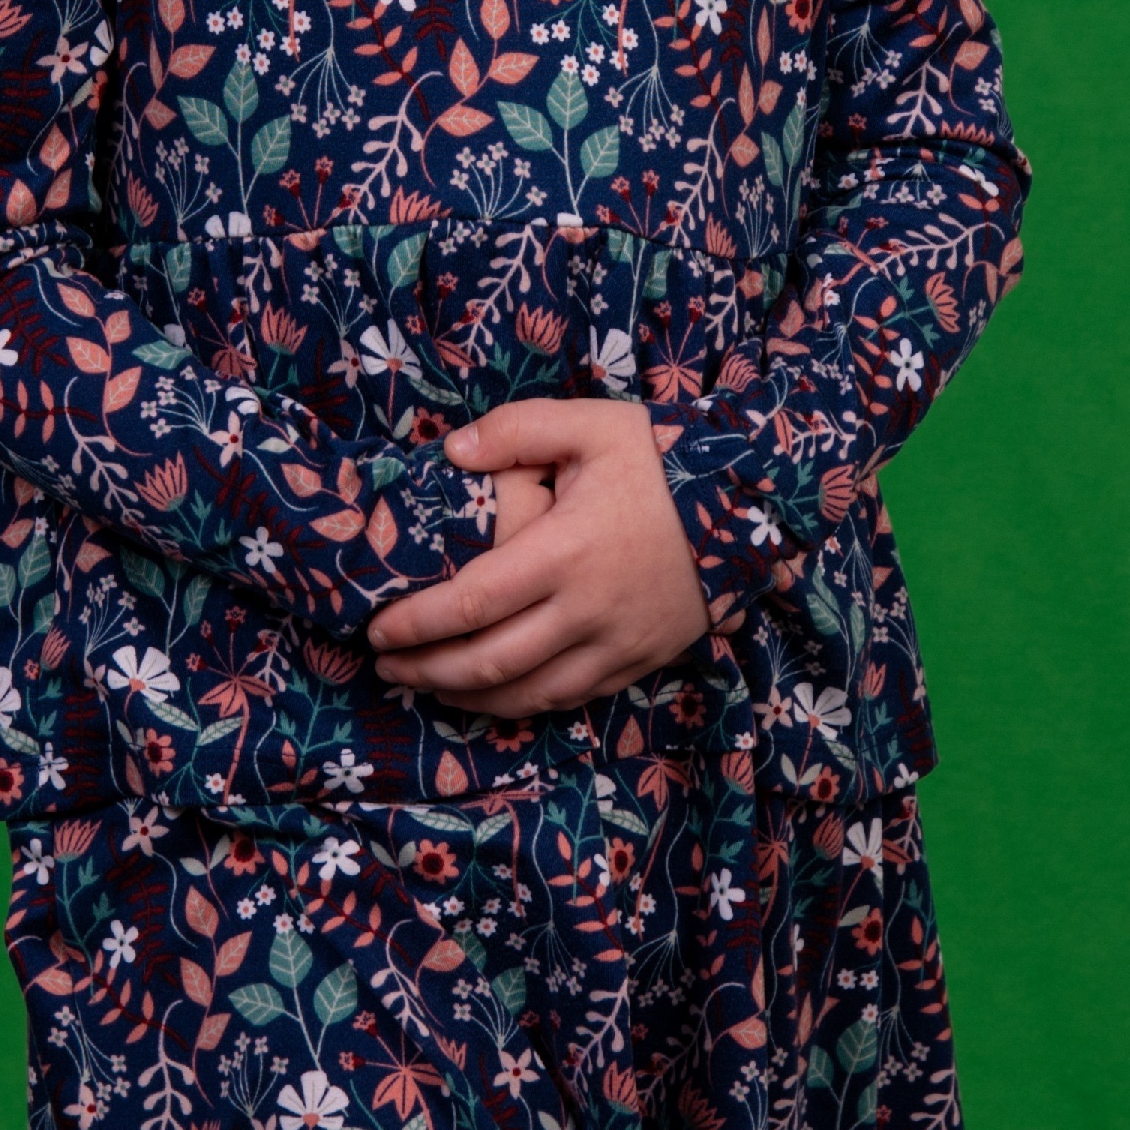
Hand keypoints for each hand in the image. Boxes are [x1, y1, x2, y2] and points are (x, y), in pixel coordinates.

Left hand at [370, 400, 710, 721]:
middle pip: (488, 661)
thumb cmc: (663, 462)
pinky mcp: (637, 662)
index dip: (417, 622)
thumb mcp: (592, 425)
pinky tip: (489, 696)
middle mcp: (586, 609)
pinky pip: (568, 698)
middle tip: (384, 666)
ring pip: (525, 693)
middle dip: (426, 669)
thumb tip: (452, 451)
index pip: (472, 601)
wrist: (751, 506)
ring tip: (423, 685)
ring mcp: (614, 644)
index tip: (378, 627)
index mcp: (565, 550)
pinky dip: (519, 704)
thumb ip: (518, 430)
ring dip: (465, 697)